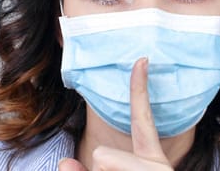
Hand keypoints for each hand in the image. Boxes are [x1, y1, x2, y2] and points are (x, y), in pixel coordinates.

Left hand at [58, 57, 172, 170]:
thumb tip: (64, 162)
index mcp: (149, 159)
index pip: (141, 119)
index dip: (139, 89)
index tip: (142, 60)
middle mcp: (155, 162)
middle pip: (102, 153)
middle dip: (100, 167)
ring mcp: (154, 170)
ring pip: (101, 159)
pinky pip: (105, 160)